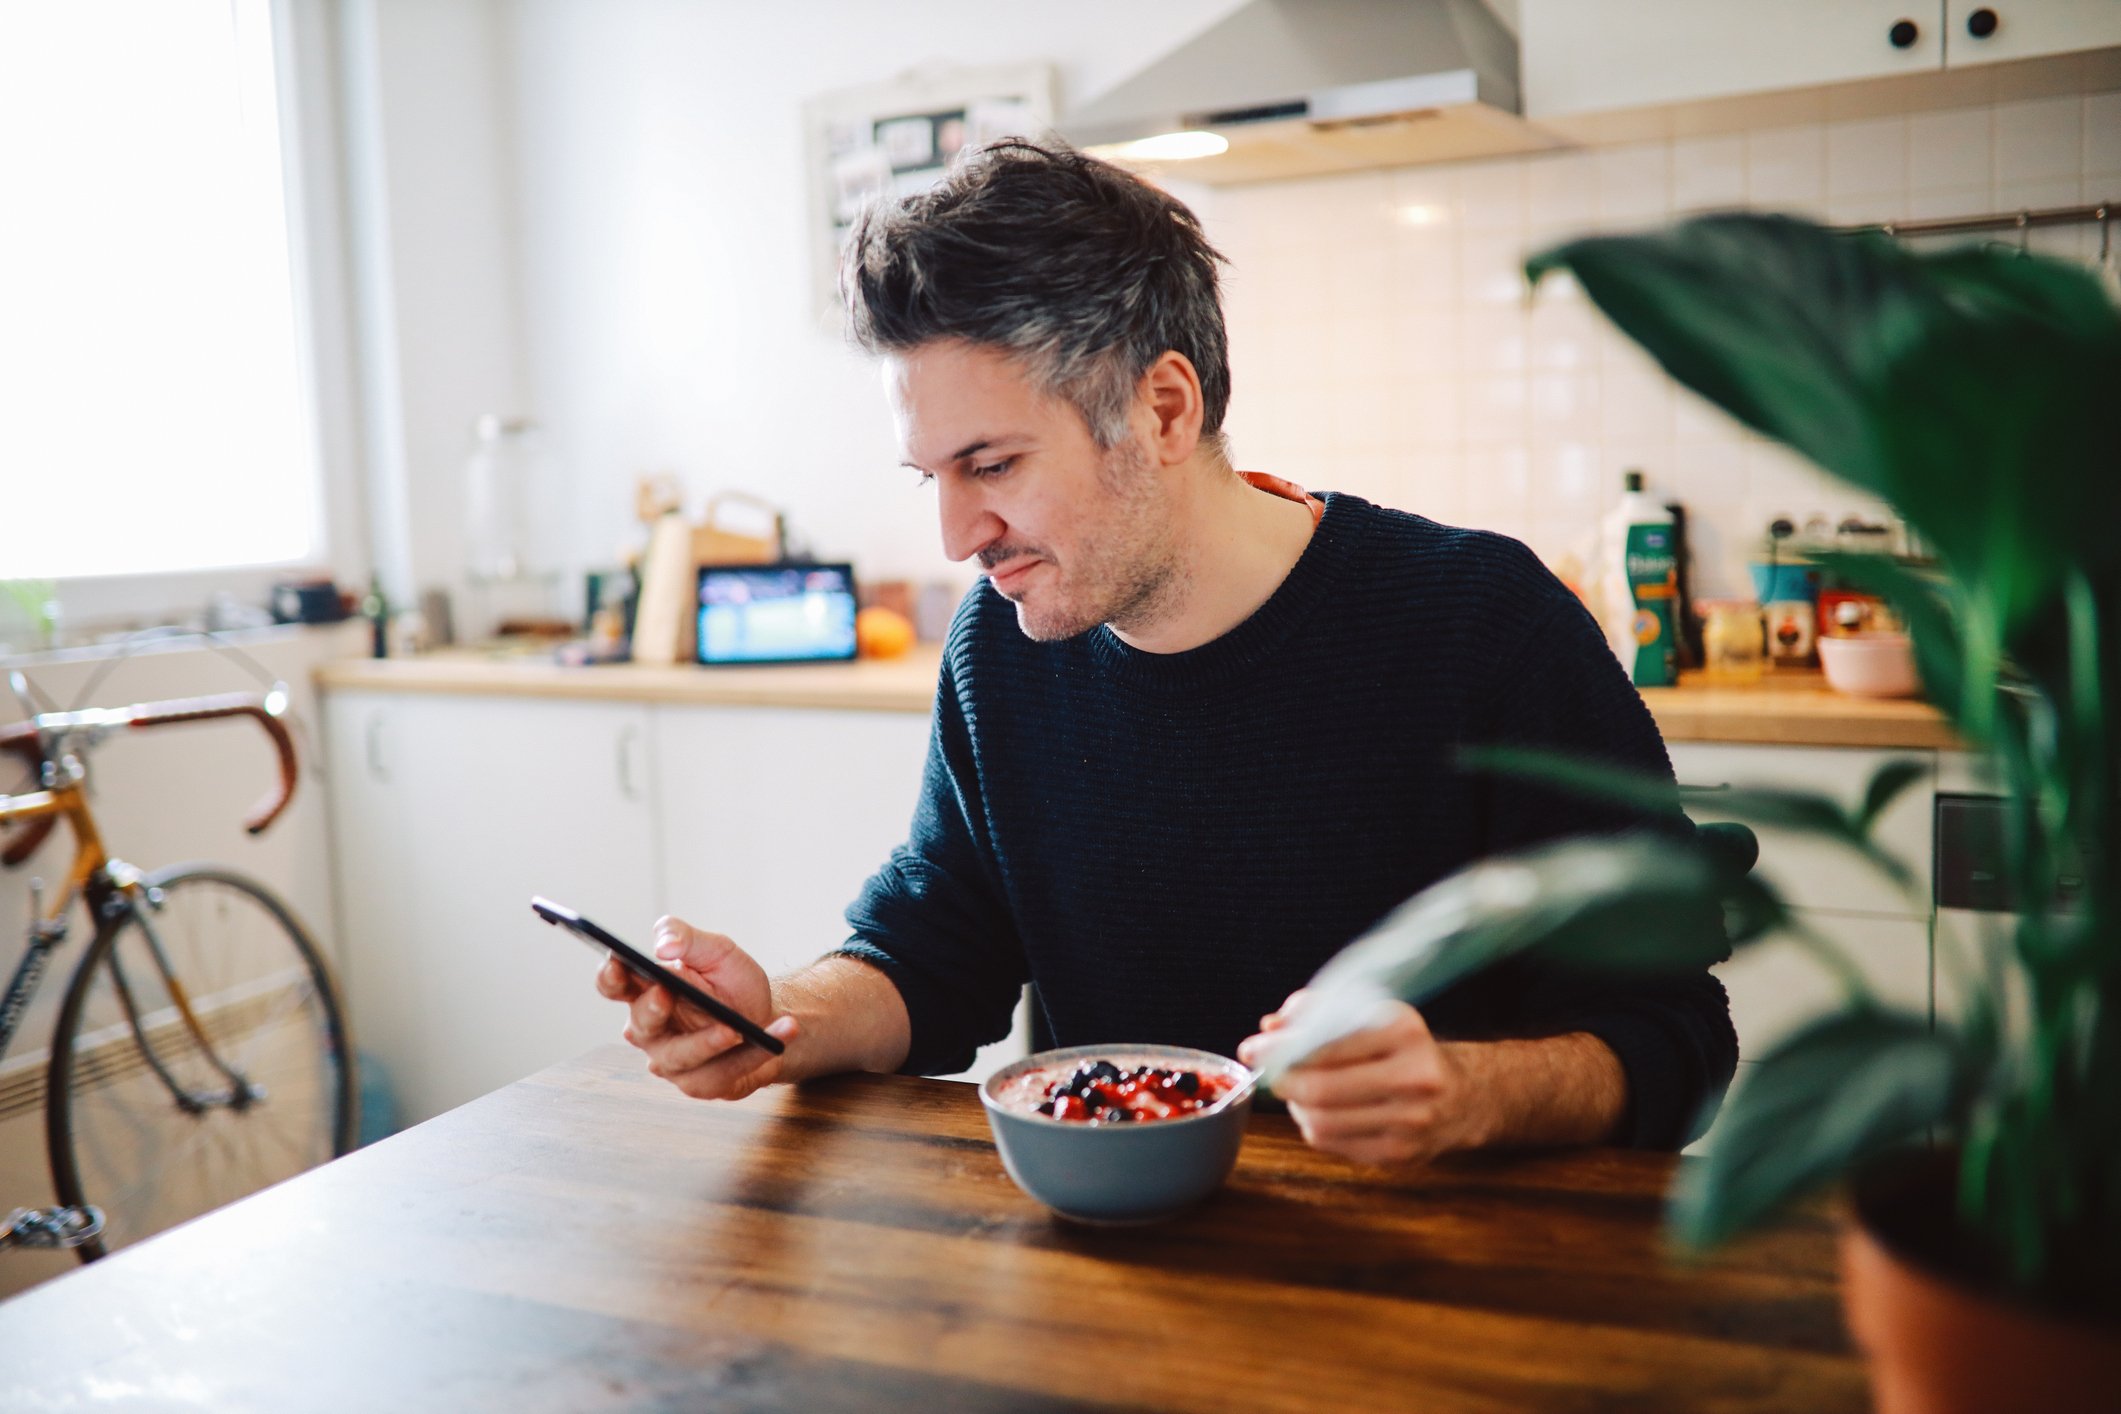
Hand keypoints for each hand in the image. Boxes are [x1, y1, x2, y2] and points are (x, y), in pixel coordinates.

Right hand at [594, 916, 798, 1100]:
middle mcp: (651, 1030)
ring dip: (709, 1042)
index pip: (613, 984)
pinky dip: (755, 1053)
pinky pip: (723, 1073)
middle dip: (651, 1010)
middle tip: (666, 993)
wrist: (767, 1015)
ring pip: (680, 1057)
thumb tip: (663, 944)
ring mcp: (672, 1062)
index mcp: (646, 991)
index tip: (618, 962)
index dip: (610, 976)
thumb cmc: (731, 984)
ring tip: (736, 1028)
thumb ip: (688, 939)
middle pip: (640, 1025)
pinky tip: (782, 1032)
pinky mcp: (702, 1084)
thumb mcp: (717, 951)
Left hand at [1237, 994, 1485, 1167]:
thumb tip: (1269, 1028)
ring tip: (1299, 1090)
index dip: (1280, 1048)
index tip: (1253, 1047)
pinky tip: (1324, 1111)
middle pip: (1321, 1089)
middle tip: (1268, 1073)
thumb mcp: (1370, 1013)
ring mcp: (1411, 1122)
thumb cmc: (1403, 1048)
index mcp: (1405, 1031)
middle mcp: (1415, 1077)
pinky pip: (1333, 1143)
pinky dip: (1315, 1126)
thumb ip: (1317, 1012)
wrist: (1463, 1095)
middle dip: (1282, 1081)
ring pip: (1322, 1121)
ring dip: (1297, 1105)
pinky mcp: (1401, 1155)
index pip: (1326, 1042)